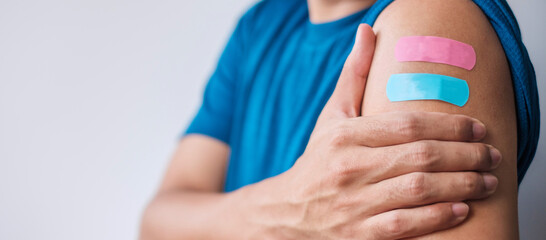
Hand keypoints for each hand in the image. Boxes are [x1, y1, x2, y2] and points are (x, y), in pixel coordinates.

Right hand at [256, 24, 500, 239]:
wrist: (288, 210)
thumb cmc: (318, 160)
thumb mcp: (332, 116)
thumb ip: (354, 75)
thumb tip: (368, 31)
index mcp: (344, 135)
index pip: (408, 124)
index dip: (450, 124)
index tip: (478, 127)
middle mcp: (349, 167)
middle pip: (421, 156)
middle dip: (467, 155)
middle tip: (492, 155)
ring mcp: (353, 203)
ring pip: (419, 190)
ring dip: (462, 185)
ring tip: (486, 181)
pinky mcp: (358, 234)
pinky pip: (405, 225)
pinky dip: (437, 217)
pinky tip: (461, 209)